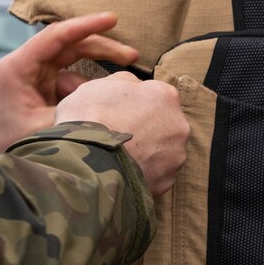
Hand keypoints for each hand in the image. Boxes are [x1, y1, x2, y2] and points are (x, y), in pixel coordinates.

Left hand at [0, 12, 137, 152]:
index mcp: (18, 68)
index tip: (113, 18)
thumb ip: (77, 110)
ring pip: (73, 65)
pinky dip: (87, 93)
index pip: (56, 36)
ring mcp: (33, 78)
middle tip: (133, 56)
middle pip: (69, 45)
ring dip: (96, 77)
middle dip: (102, 49)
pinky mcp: (41, 91)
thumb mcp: (46, 129)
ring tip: (120, 92)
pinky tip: (99, 110)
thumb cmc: (10, 148)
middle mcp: (25, 67)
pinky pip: (70, 84)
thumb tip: (110, 100)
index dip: (86, 25)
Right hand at [58, 71, 188, 194]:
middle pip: (164, 124)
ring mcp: (175, 156)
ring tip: (119, 157)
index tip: (119, 113)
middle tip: (119, 136)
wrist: (84, 162)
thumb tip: (132, 85)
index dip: (136, 104)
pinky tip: (123, 172)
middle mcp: (179, 125)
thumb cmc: (89, 119)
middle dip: (146, 129)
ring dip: (147, 152)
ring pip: (162, 151)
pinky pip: (156, 175)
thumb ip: (123, 82)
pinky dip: (143, 173)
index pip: (156, 95)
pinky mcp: (166, 182)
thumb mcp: (98, 85)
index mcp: (165, 96)